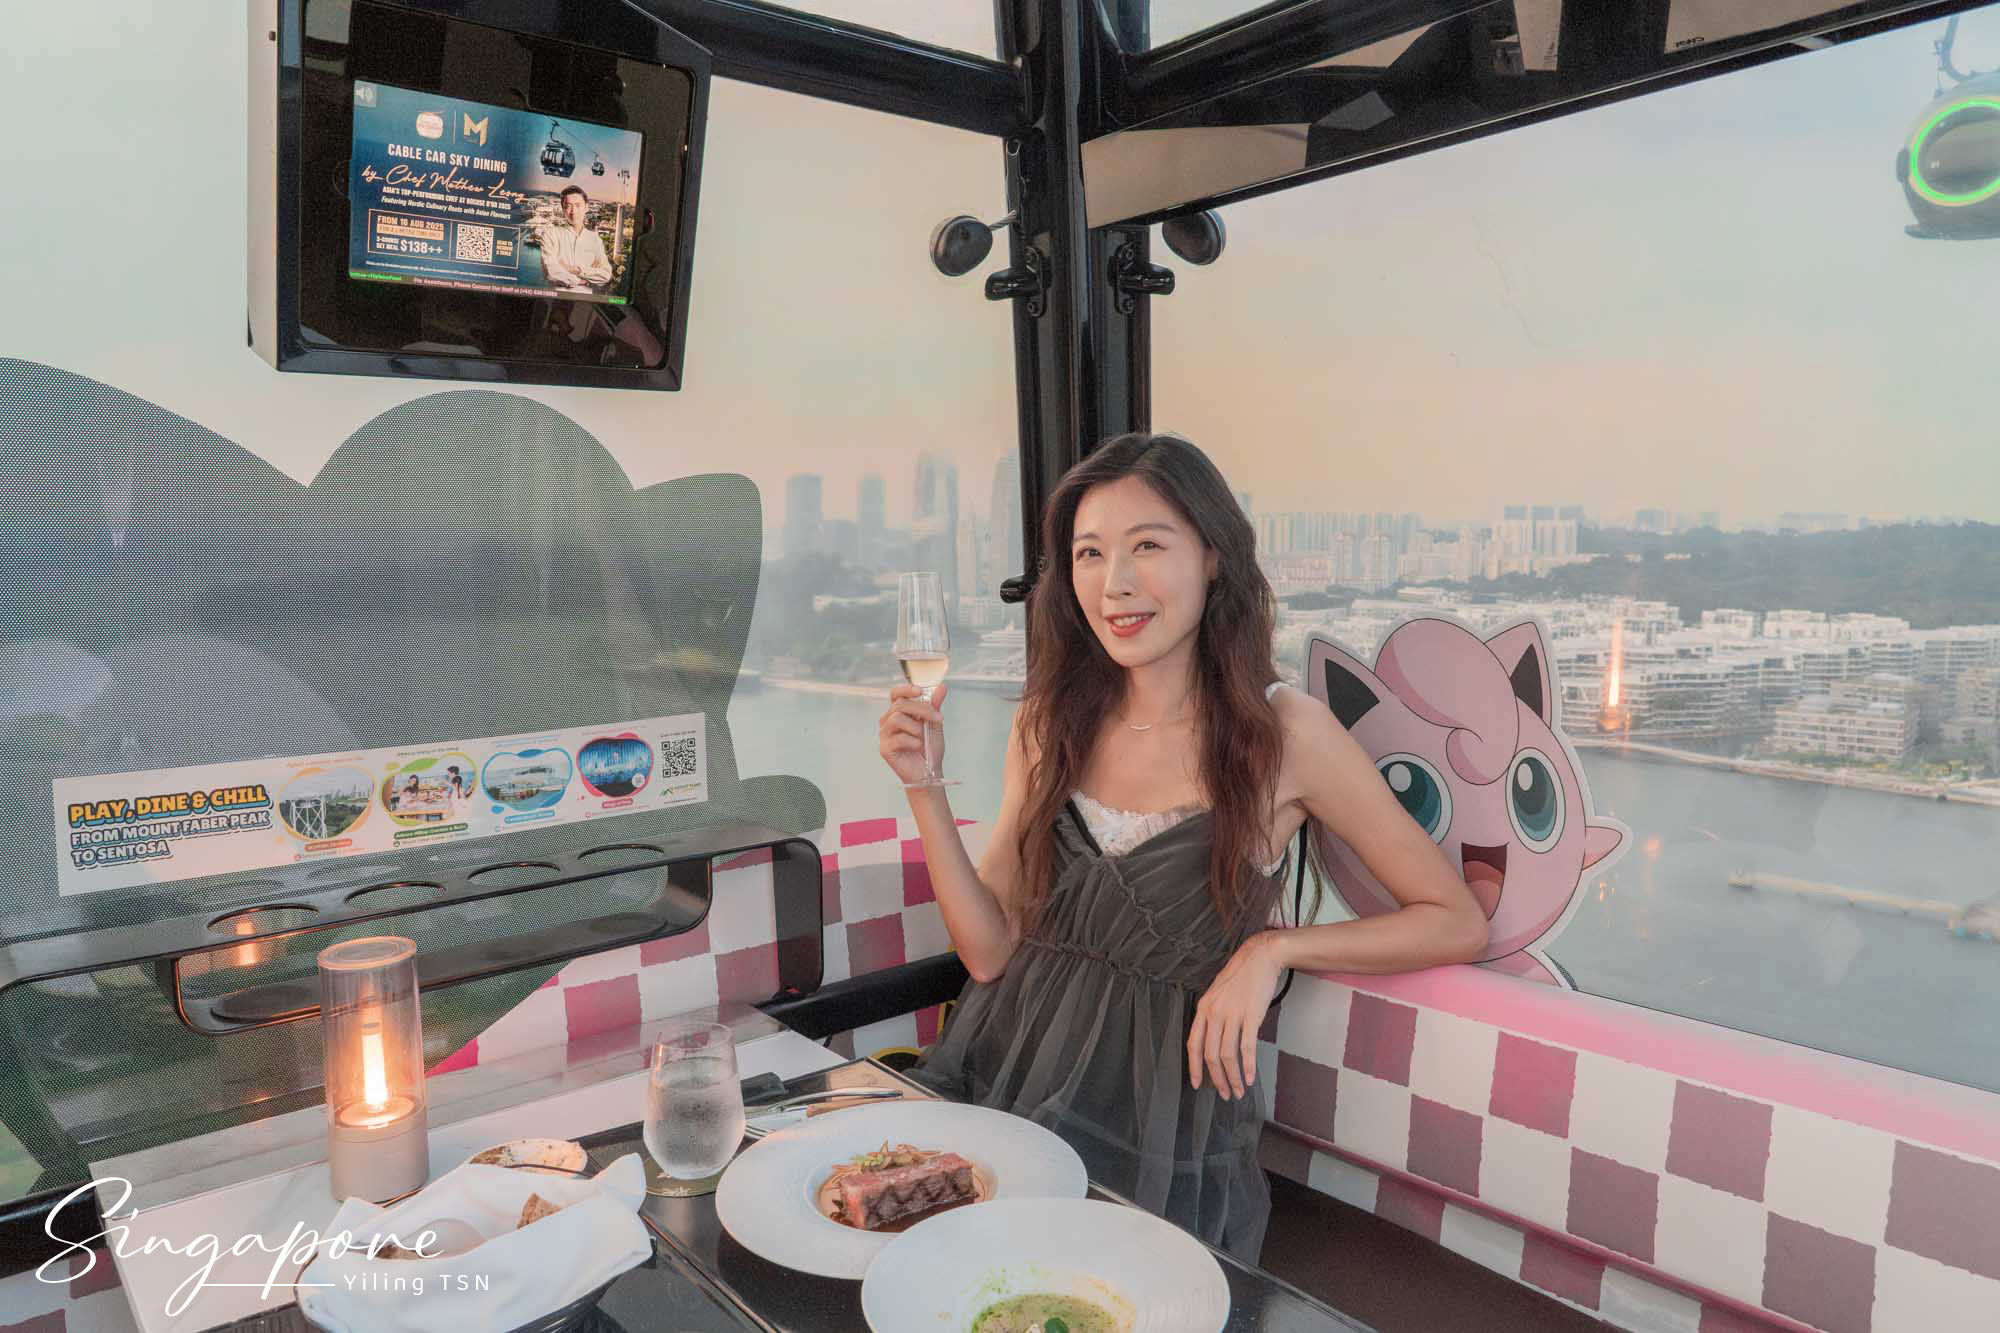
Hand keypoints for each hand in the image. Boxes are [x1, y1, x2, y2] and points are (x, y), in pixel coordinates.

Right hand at [878, 682, 947, 786]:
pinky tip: (918, 747)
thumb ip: (935, 705)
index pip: (896, 694)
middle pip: (900, 705)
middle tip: (937, 719)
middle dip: (922, 710)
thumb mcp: (935, 723)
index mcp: (899, 713)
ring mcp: (885, 735)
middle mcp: (888, 721)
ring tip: (923, 738)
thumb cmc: (929, 748)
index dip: (905, 689)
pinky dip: (914, 742)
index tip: (920, 691)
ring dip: (916, 727)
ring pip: (897, 718)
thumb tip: (942, 687)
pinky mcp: (885, 748)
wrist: (929, 772)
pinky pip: (899, 738)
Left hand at [1188, 931, 1287, 1100]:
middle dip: (1217, 1079)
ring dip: (1233, 1077)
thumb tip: (1213, 1040)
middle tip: (1224, 1094)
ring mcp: (1232, 1014)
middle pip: (1210, 1054)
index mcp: (1203, 1008)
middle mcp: (1214, 1013)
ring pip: (1227, 1055)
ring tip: (1238, 1090)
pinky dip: (1247, 1066)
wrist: (1260, 957)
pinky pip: (1246, 1047)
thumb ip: (1213, 1015)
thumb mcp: (1217, 993)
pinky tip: (1249, 1077)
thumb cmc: (1240, 976)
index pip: (1193, 1044)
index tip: (1198, 1084)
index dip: (1194, 1067)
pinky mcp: (1251, 1015)